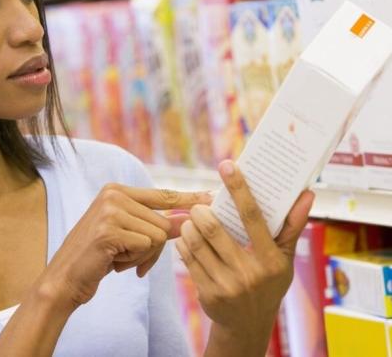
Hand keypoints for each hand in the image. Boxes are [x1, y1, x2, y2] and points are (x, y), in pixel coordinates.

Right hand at [44, 184, 211, 309]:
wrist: (64, 279)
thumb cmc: (97, 257)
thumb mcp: (127, 236)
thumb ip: (156, 225)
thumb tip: (189, 220)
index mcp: (117, 190)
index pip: (163, 195)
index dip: (189, 199)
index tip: (213, 197)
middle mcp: (113, 194)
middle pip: (163, 222)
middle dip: (153, 248)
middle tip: (128, 258)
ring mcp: (110, 211)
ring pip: (157, 235)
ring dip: (142, 256)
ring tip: (117, 258)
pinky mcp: (109, 230)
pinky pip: (145, 246)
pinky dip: (134, 261)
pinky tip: (113, 262)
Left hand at [176, 160, 313, 356]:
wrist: (248, 325)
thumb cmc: (268, 283)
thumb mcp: (284, 258)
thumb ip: (292, 225)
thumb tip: (307, 193)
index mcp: (270, 259)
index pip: (252, 216)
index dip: (239, 188)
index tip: (227, 165)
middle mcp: (249, 272)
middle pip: (214, 229)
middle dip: (201, 212)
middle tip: (199, 206)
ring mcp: (226, 285)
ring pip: (195, 242)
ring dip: (189, 226)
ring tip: (192, 221)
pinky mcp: (207, 293)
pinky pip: (187, 258)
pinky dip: (184, 242)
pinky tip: (187, 239)